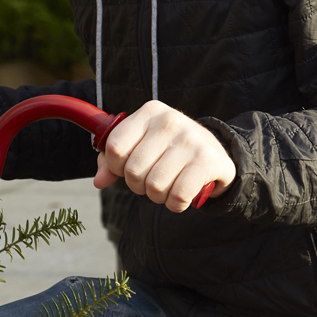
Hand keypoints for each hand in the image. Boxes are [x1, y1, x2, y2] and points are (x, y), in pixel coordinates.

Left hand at [93, 100, 234, 212]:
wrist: (216, 154)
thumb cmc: (169, 151)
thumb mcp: (141, 146)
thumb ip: (112, 161)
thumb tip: (100, 181)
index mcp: (151, 112)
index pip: (114, 147)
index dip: (116, 166)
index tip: (129, 166)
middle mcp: (171, 121)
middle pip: (133, 170)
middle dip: (138, 185)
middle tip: (153, 179)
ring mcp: (191, 139)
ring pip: (154, 185)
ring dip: (158, 196)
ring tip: (168, 186)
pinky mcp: (207, 160)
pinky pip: (177, 196)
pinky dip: (176, 204)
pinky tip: (182, 196)